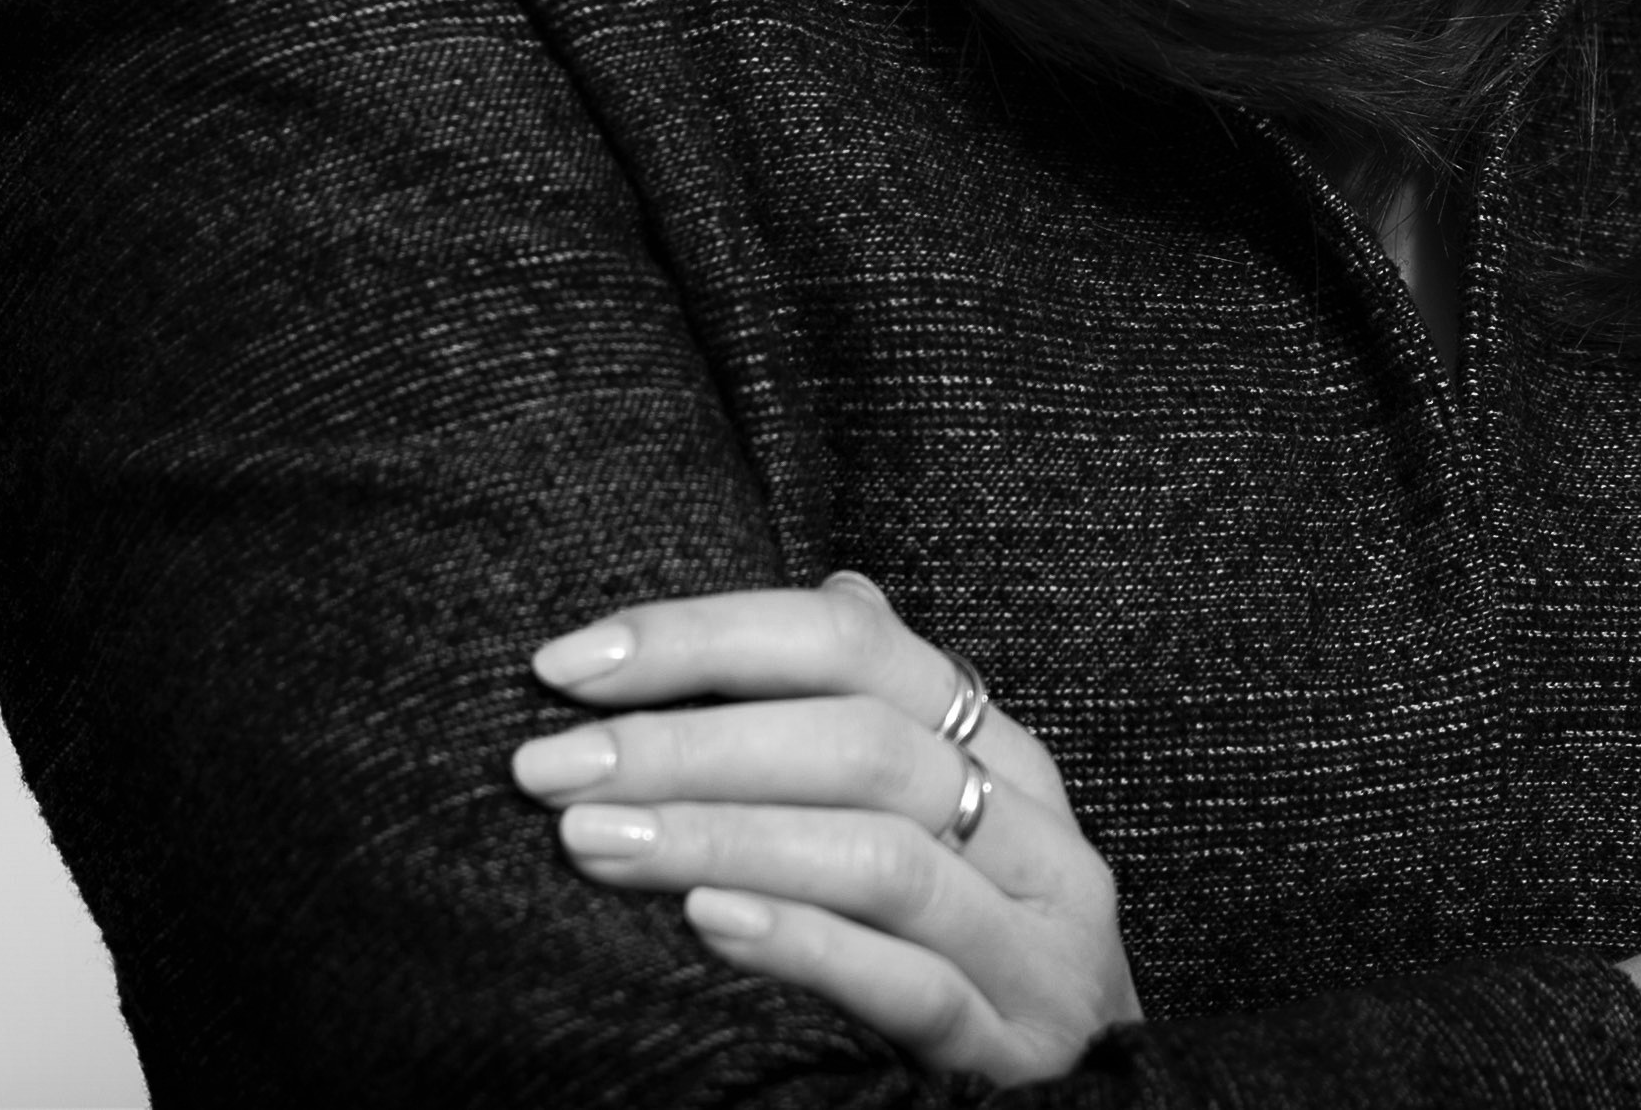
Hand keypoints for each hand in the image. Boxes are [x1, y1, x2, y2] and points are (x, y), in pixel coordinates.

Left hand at [511, 570, 1140, 1084]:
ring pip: (878, 859)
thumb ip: (889, 714)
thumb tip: (841, 583)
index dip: (708, 637)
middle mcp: (1033, 832)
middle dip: (690, 746)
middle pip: (861, 746)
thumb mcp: (952, 823)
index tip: (569, 663)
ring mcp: (1037, 942)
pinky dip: (803, 943)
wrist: (1088, 1100)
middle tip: (553, 768)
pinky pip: (910, 984)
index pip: (856, 646)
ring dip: (722, 837)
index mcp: (1003, 755)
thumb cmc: (978, 948)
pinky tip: (707, 924)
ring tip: (594, 840)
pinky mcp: (1018, 1046)